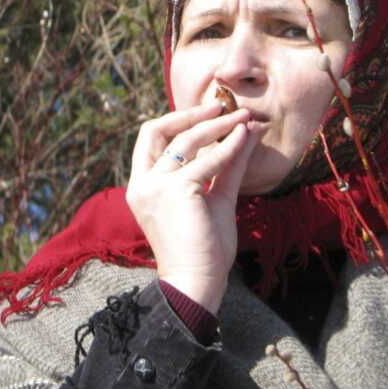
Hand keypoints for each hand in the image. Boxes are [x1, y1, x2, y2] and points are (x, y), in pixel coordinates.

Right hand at [126, 101, 262, 313]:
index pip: (150, 139)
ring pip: (186, 140)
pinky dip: (228, 146)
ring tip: (243, 117)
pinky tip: (244, 137)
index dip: (176, 120)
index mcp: (142, 186)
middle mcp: (142, 184)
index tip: (207, 113)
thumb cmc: (204, 247)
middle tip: (222, 106)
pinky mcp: (176, 191)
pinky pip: (207, 160)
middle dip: (190, 113)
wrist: (197, 282)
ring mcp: (155, 187)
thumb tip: (246, 131)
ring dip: (217, 124)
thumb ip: (226, 165)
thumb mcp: (215, 197)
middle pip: (156, 130)